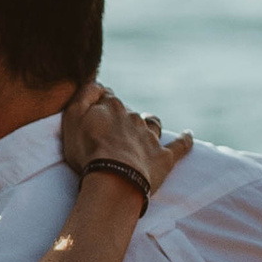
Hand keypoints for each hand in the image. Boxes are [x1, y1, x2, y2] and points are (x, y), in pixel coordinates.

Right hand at [59, 79, 190, 201]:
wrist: (115, 177)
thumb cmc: (88, 150)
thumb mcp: (73, 117)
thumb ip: (84, 95)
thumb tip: (98, 84)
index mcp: (112, 107)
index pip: (106, 98)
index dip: (99, 104)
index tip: (94, 113)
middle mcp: (133, 117)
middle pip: (127, 112)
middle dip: (120, 118)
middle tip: (110, 134)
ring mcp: (150, 137)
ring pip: (152, 123)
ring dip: (149, 123)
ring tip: (146, 129)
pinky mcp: (163, 156)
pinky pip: (179, 145)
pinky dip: (185, 140)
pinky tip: (188, 135)